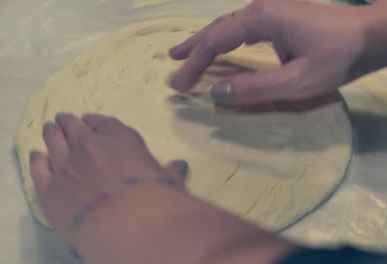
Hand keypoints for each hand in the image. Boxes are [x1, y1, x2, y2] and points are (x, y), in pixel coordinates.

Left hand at [29, 113, 295, 262]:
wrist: (125, 222)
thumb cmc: (153, 197)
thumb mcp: (166, 180)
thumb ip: (169, 171)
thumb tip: (180, 165)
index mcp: (118, 138)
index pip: (103, 123)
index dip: (96, 121)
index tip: (91, 122)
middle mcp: (88, 145)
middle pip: (74, 127)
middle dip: (68, 121)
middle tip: (62, 118)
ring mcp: (65, 165)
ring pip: (54, 142)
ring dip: (51, 133)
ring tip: (49, 128)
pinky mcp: (49, 188)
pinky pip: (39, 169)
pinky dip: (37, 160)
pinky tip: (36, 155)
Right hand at [169, 0, 373, 104]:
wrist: (372, 35)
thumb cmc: (338, 57)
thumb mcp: (297, 81)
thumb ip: (255, 88)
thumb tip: (215, 93)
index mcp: (260, 19)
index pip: (215, 41)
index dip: (195, 64)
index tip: (180, 86)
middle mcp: (259, 9)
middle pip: (216, 29)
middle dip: (193, 49)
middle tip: (171, 64)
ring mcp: (269, 9)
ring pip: (227, 25)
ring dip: (205, 40)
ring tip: (184, 53)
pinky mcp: (278, 15)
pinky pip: (241, 27)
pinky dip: (224, 38)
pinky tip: (223, 45)